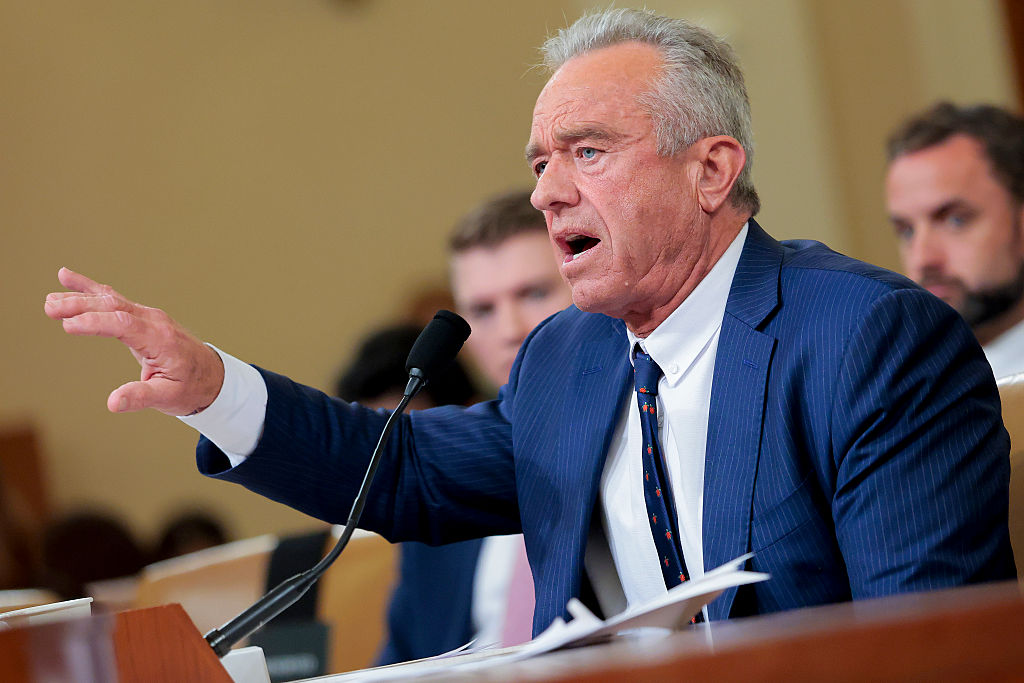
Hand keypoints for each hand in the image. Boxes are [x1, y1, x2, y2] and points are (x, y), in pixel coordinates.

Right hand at [44, 267, 224, 415]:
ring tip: (51, 298)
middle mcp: (154, 322)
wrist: (211, 376)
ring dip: (80, 296)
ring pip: (111, 300)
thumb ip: (141, 397)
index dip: (94, 323)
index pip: (123, 325)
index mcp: (161, 340)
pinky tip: (67, 278)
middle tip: (49, 307)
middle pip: (114, 307)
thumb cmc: (191, 387)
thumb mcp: (169, 398)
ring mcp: (149, 317)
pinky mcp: (142, 318)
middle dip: (81, 305)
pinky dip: (91, 289)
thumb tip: (112, 403)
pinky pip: (114, 300)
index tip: (67, 325)